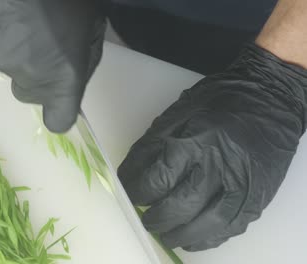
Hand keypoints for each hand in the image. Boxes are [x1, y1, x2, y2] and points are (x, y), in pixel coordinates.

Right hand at [0, 0, 105, 132]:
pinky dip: (0, 38)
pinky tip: (8, 17)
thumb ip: (85, 59)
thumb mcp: (92, 27)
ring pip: (11, 68)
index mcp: (62, 79)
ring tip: (25, 22)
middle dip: (37, 75)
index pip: (59, 120)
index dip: (60, 112)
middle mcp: (29, 80)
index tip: (62, 97)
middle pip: (31, 93)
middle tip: (44, 44)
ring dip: (18, 52)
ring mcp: (1, 65)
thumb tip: (75, 73)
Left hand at [118, 44, 306, 250]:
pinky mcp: (256, 197)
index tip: (131, 195)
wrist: (268, 100)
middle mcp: (218, 168)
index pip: (158, 180)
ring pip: (205, 224)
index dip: (138, 192)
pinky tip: (191, 237)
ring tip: (165, 234)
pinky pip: (229, 229)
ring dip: (179, 234)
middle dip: (157, 218)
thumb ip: (149, 147)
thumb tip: (127, 177)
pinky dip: (206, 239)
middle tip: (147, 219)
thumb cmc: (217, 103)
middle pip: (180, 206)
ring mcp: (241, 186)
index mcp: (194, 143)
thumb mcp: (175, 115)